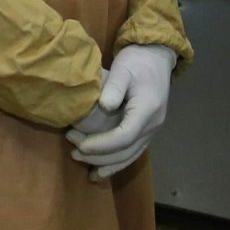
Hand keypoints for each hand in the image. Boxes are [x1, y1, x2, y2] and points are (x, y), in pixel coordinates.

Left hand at [65, 45, 175, 179]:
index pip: (124, 136)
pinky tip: (99, 172)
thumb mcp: (123, 68)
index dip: (102, 144)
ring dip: (105, 163)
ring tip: (80, 160)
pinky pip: (132, 153)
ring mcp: (152, 130)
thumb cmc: (137, 61)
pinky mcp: (147, 131)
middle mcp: (153, 124)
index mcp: (147, 109)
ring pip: (129, 156)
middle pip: (125, 150)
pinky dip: (116, 163)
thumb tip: (104, 106)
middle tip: (73, 151)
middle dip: (98, 156)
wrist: (156, 57)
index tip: (80, 145)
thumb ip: (114, 87)